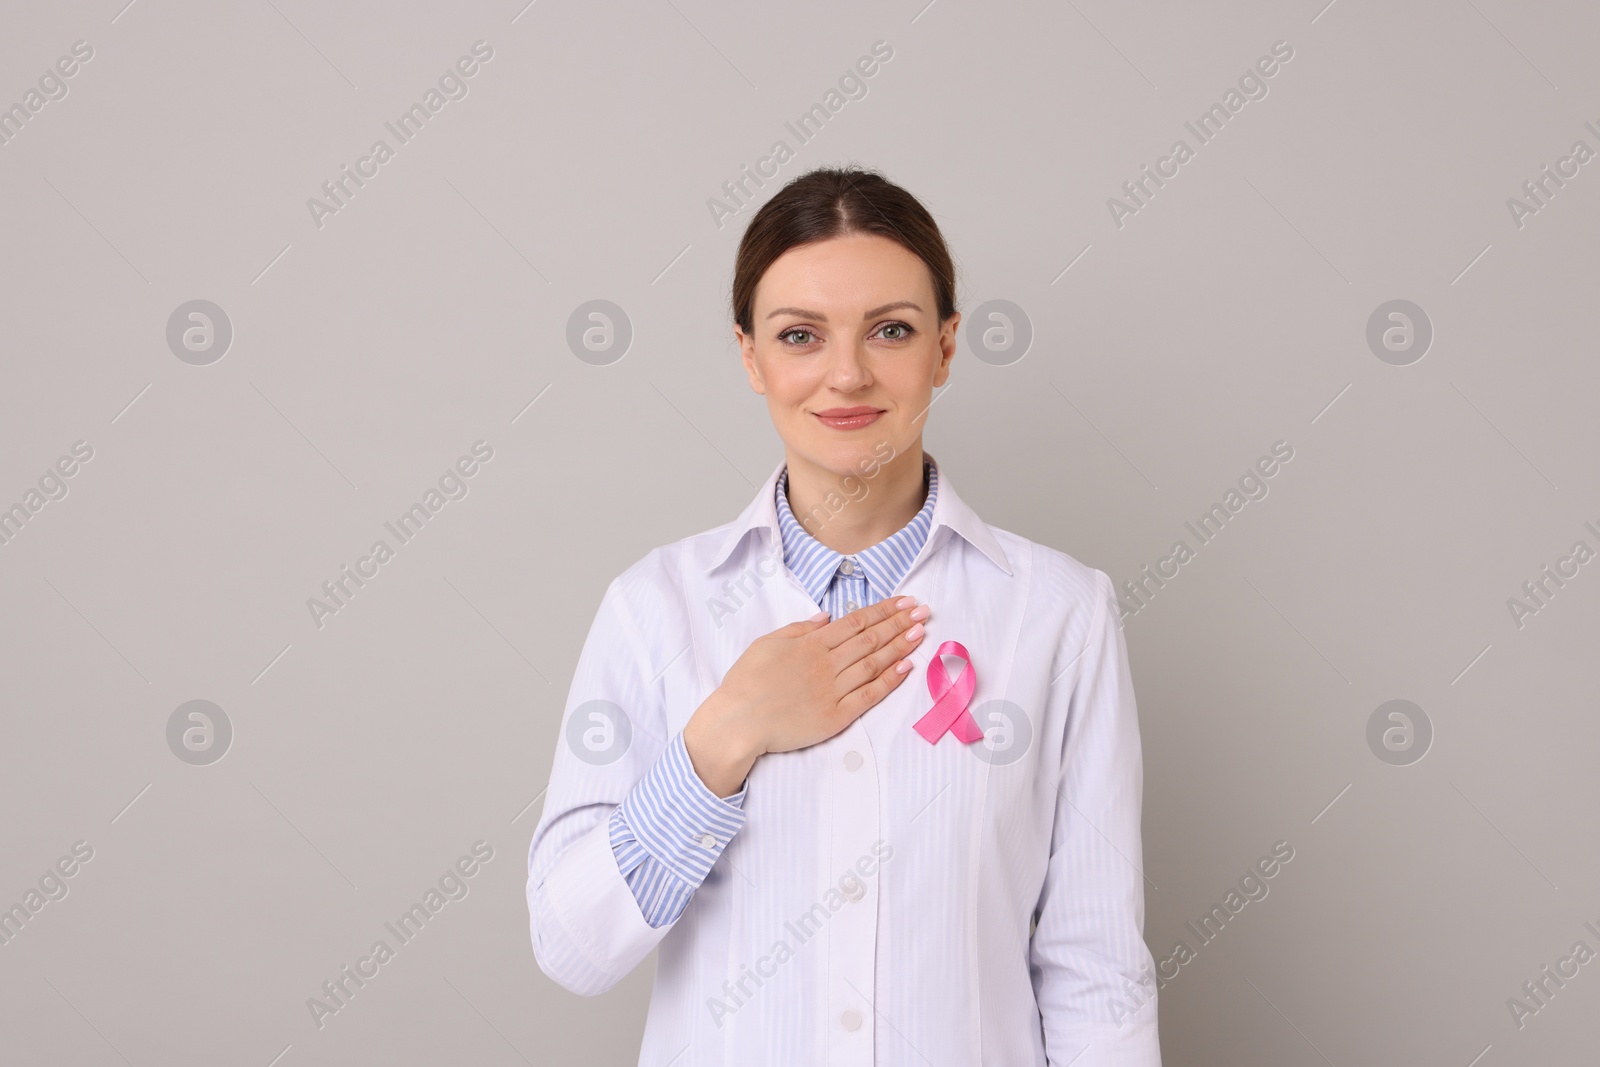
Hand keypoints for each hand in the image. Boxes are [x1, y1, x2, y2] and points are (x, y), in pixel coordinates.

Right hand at [684, 596, 930, 795]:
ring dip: (900, 646)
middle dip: (900, 623)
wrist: (738, 721)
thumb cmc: (746, 682)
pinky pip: (869, 695)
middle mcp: (826, 663)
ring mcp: (833, 690)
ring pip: (874, 663)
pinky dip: (889, 681)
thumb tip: (826, 616)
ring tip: (920, 633)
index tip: (905, 601)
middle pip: (871, 638)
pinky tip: (906, 667)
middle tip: (924, 612)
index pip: (856, 622)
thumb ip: (798, 628)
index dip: (884, 610)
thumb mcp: (767, 643)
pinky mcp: (836, 716)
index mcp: (811, 643)